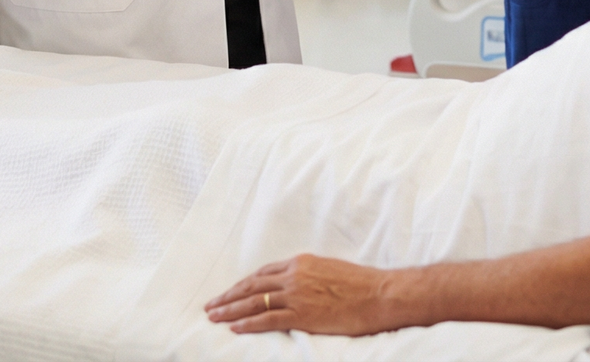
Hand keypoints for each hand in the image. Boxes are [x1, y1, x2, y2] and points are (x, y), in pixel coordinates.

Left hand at [205, 254, 395, 335]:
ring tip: (214, 316)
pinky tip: (235, 327)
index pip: (263, 274)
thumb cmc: (360, 284)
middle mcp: (294, 275)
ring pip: (255, 301)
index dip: (243, 284)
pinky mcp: (303, 314)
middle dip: (229, 296)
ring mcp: (297, 294)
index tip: (229, 292)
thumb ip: (307, 276)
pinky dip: (249, 323)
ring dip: (231, 309)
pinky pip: (268, 319)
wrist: (379, 294)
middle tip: (211, 305)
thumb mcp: (328, 270)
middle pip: (252, 285)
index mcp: (300, 263)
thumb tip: (295, 286)